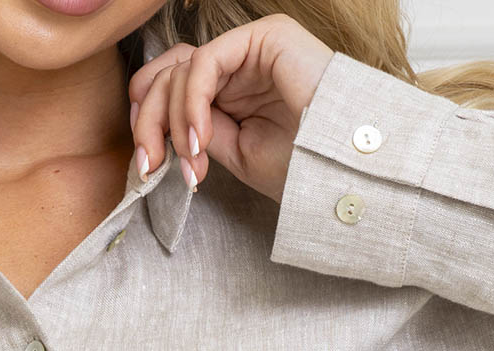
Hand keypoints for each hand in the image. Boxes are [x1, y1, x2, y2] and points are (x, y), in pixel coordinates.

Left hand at [128, 13, 334, 204]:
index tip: (149, 166)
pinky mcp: (262, 37)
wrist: (344, 170)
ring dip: (175, 121)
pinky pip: (205, 62)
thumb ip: (197, 130)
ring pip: (181, 70)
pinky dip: (192, 102)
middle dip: (151, 122)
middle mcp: (240, 64)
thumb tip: (158, 128)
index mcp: (234, 90)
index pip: (174, 89)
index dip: (150, 122)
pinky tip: (200, 138)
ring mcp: (250, 47)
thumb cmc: (301, 169)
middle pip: (169, 75)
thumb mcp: (235, 154)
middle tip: (152, 165)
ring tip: (192, 161)